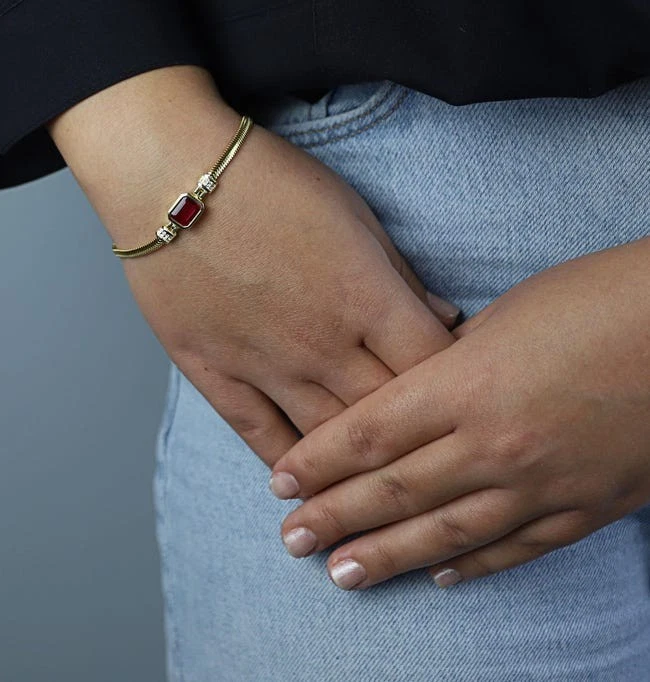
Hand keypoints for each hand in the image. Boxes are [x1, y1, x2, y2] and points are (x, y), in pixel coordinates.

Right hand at [47, 65, 459, 467]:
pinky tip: (304, 488)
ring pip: (327, 440)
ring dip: (356, 475)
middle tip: (433, 469)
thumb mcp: (353, 214)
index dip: (458, 393)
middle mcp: (323, 344)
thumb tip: (444, 320)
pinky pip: (260, 436)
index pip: (433, 369)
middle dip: (416, 445)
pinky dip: (287, 466)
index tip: (464, 407)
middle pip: (388, 417)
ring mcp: (266, 365)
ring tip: (377, 503)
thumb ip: (400, 276)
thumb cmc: (269, 183)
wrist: (170, 177)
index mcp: (366, 298)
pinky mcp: (216, 373)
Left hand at [269, 237, 649, 588]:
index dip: (318, 461)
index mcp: (466, 385)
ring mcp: (542, 483)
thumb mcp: (505, 317)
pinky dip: (476, 566)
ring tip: (341, 574)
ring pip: (447, 531)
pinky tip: (441, 577)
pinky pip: (519, 547)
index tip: (281, 480)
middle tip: (291, 540)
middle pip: (394, 490)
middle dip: (334, 517)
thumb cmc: (596, 299)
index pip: (369, 434)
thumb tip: (414, 394)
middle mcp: (494, 443)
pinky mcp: (588, 505)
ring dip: (388, 556)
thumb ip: (451, 365)